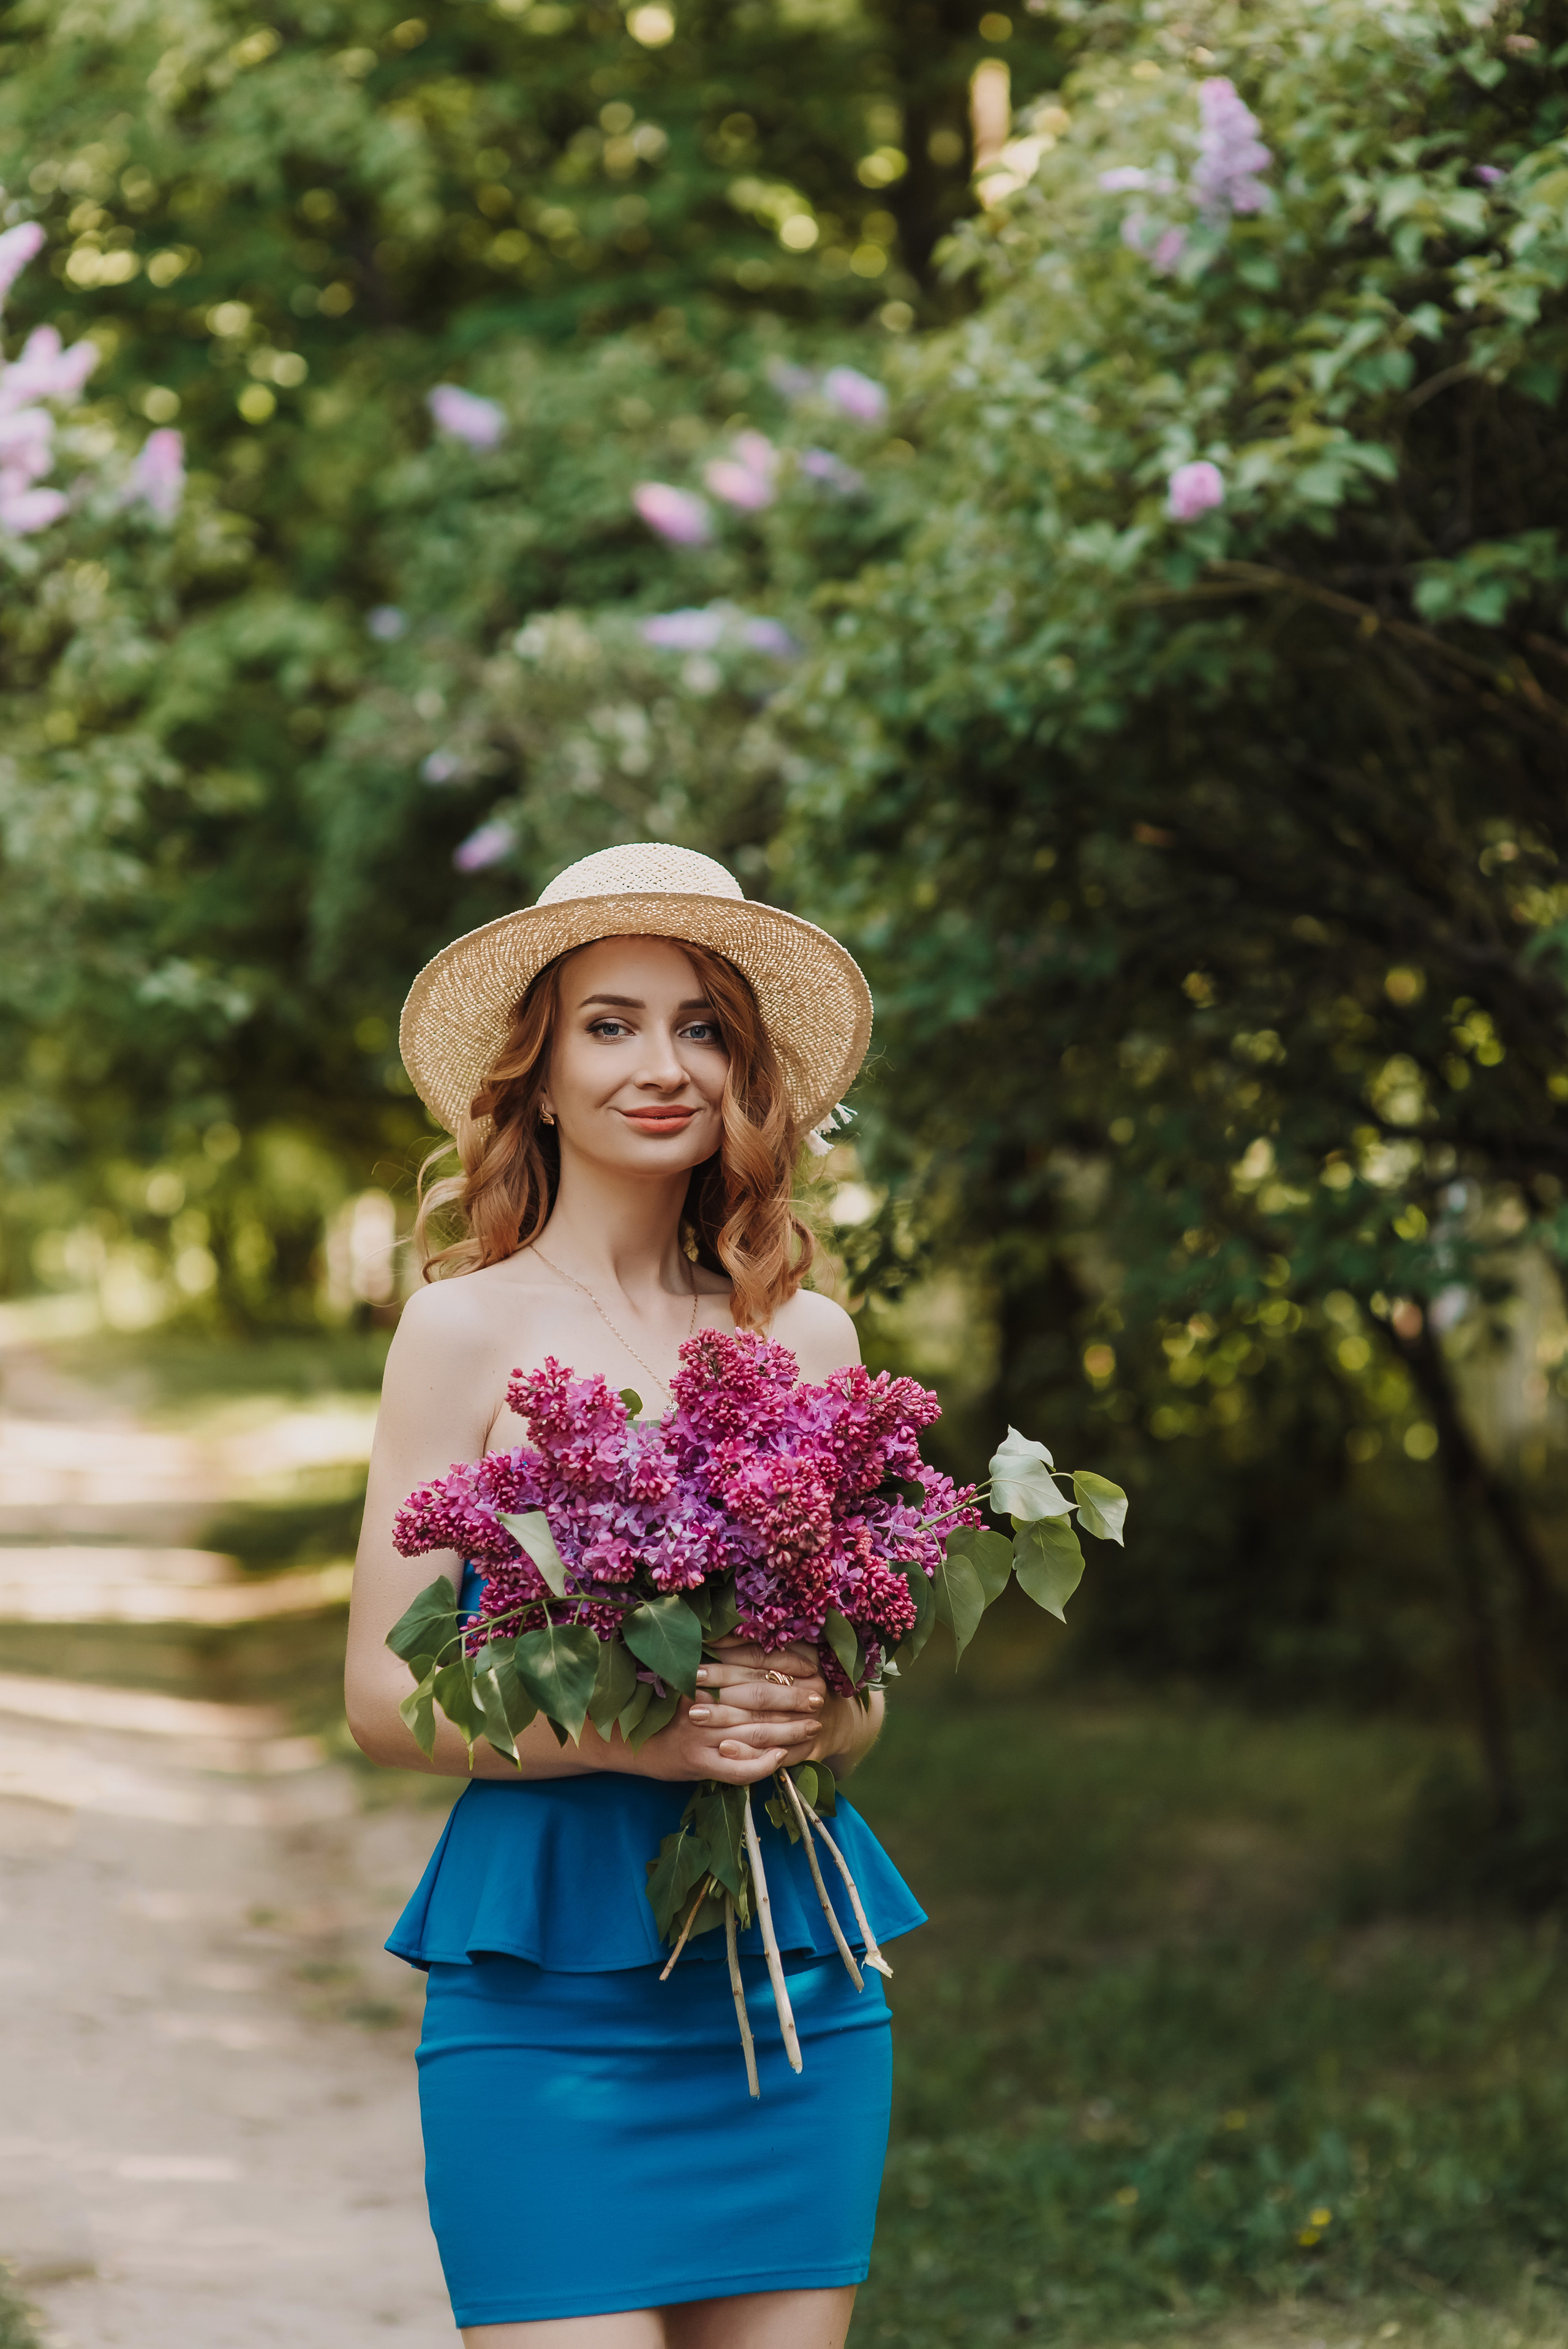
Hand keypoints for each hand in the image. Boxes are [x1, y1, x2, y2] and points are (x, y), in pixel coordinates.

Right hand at [632, 1638, 825, 1784]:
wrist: (624, 1738)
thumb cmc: (658, 1702)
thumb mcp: (682, 1671)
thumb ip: (715, 1661)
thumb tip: (758, 1646)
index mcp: (701, 1672)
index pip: (754, 1666)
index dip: (786, 1668)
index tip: (812, 1669)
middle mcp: (702, 1700)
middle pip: (759, 1699)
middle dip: (794, 1699)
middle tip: (819, 1701)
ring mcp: (700, 1734)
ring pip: (755, 1732)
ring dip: (788, 1730)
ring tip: (812, 1728)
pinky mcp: (697, 1762)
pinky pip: (736, 1768)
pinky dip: (762, 1764)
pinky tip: (781, 1758)